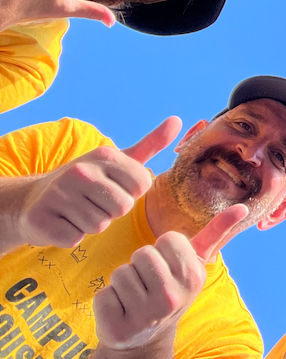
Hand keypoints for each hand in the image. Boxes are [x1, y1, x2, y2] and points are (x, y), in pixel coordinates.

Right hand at [17, 117, 179, 248]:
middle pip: (122, 207)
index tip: (114, 187)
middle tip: (94, 201)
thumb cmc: (86, 181)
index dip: (131, 193)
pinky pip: (76, 238)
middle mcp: (81, 171)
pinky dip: (71, 235)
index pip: (142, 185)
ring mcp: (59, 194)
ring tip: (77, 210)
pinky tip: (62, 221)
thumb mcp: (118, 160)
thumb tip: (178, 120)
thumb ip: (151, 144)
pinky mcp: (42, 220)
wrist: (33, 198)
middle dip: (112, 211)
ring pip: (99, 225)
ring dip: (91, 224)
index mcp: (105, 155)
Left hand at [93, 203, 247, 349]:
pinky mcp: (118, 329)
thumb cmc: (170, 289)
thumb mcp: (194, 264)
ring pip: (120, 273)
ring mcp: (146, 316)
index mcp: (194, 278)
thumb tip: (243, 207)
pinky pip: (103, 295)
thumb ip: (216, 233)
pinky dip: (107, 301)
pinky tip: (121, 313)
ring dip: (122, 283)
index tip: (168, 268)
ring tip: (135, 298)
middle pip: (142, 254)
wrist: (145, 339)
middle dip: (140, 265)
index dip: (164, 251)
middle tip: (149, 284)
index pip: (168, 239)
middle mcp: (172, 298)